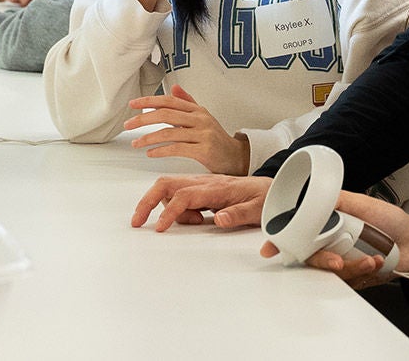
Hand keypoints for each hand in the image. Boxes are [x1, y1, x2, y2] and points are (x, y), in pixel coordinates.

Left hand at [125, 84, 249, 173]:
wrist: (236, 157)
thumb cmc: (215, 138)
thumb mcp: (203, 117)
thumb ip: (188, 103)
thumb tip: (174, 87)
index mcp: (197, 110)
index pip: (170, 101)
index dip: (149, 101)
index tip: (132, 104)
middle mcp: (200, 119)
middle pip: (166, 114)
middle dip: (143, 119)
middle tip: (128, 125)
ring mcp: (203, 134)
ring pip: (170, 132)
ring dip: (148, 138)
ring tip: (136, 143)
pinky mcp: (205, 150)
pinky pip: (177, 148)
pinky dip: (161, 151)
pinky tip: (150, 153)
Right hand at [131, 173, 271, 231]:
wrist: (272, 187)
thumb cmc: (265, 197)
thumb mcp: (258, 209)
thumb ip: (239, 214)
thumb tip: (219, 220)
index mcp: (218, 187)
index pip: (185, 195)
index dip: (171, 211)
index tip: (160, 227)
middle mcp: (206, 182)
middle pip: (167, 183)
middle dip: (147, 200)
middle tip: (136, 220)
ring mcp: (201, 184)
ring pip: (169, 188)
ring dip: (165, 206)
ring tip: (190, 223)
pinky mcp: (201, 189)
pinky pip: (178, 194)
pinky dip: (173, 207)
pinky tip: (190, 219)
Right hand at [259, 190, 408, 287]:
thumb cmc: (390, 220)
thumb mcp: (364, 204)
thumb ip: (340, 201)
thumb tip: (315, 196)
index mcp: (329, 224)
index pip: (299, 233)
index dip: (282, 241)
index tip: (271, 248)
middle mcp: (330, 243)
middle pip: (311, 257)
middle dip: (322, 261)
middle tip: (337, 262)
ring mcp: (341, 261)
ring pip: (330, 272)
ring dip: (351, 268)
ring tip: (371, 259)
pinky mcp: (353, 277)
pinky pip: (348, 281)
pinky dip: (363, 272)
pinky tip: (377, 262)